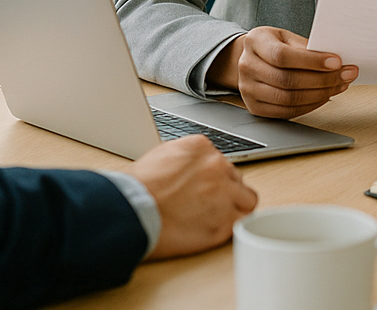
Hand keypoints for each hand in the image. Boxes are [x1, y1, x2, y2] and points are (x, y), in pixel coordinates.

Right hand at [125, 135, 258, 259]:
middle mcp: (217, 166)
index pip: (220, 161)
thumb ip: (185, 158)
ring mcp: (224, 194)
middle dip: (224, 191)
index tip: (202, 189)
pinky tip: (216, 228)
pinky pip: (241, 221)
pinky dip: (232, 225)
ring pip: (246, 198)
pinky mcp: (225, 221)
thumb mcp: (160, 156)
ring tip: (215, 216)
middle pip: (234, 178)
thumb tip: (193, 167)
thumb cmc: (136, 190)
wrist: (130, 212)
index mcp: (201, 147)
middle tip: (205, 204)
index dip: (212, 178)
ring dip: (234, 206)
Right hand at [207, 26, 356, 118]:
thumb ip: (306, 47)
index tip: (336, 62)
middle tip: (346, 75)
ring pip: (288, 98)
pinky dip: (310, 106)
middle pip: (287, 80)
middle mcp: (247, 66)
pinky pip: (286, 111)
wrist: (251, 58)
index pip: (283, 55)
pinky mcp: (255, 107)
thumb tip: (335, 60)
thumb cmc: (273, 45)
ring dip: (320, 94)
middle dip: (322, 79)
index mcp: (255, 42)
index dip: (311, 61)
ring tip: (339, 85)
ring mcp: (248, 89)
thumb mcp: (286, 37)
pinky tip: (324, 96)